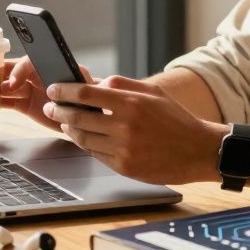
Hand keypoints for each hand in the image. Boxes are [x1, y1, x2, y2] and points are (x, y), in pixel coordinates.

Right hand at [0, 57, 94, 132]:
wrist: (88, 113)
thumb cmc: (87, 91)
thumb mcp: (80, 83)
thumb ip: (67, 78)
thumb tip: (50, 82)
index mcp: (41, 63)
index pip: (22, 62)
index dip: (15, 72)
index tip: (11, 85)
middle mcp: (28, 73)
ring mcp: (22, 88)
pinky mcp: (20, 103)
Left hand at [44, 75, 226, 184]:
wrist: (198, 150)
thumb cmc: (176, 118)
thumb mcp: (152, 93)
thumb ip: (122, 85)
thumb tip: (94, 83)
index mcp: (132, 103)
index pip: (86, 94)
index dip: (64, 91)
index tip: (54, 89)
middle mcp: (125, 126)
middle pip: (78, 117)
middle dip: (58, 111)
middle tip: (51, 107)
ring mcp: (124, 149)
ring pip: (83, 138)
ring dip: (69, 128)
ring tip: (65, 121)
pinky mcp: (125, 166)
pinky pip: (95, 154)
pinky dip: (85, 144)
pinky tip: (83, 137)